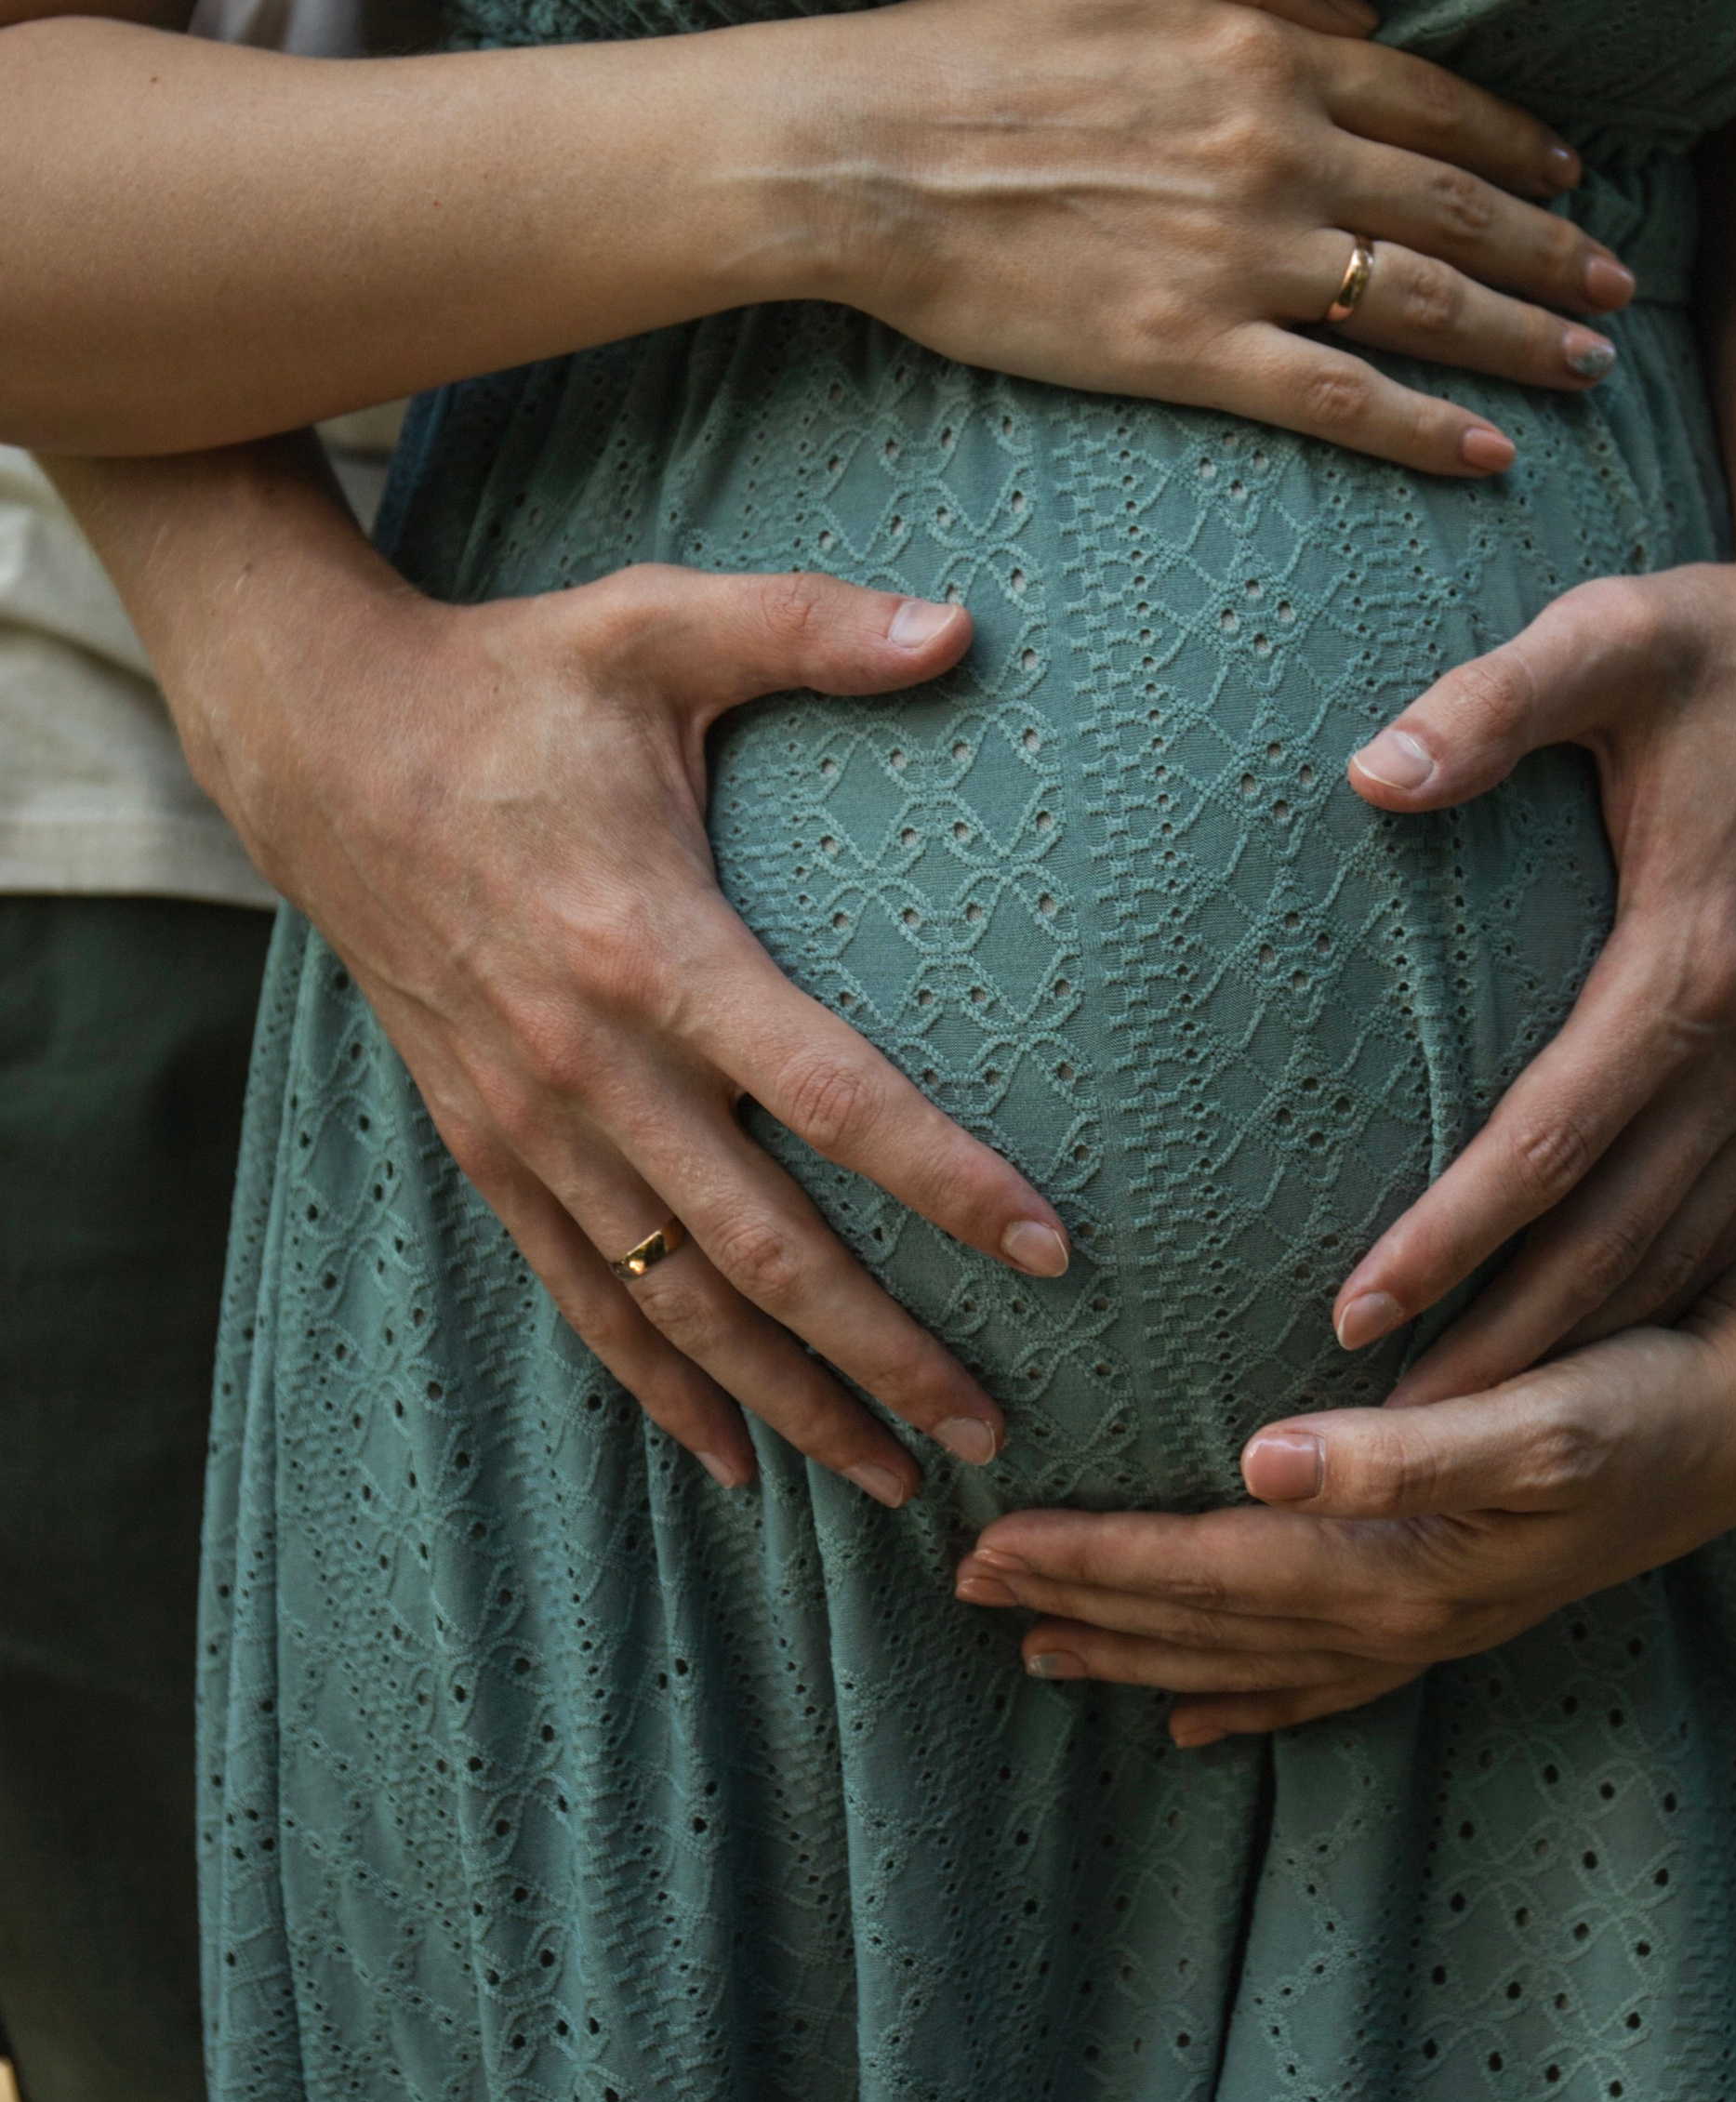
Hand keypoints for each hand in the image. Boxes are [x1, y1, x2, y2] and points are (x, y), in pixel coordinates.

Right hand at [183, 545, 1069, 1505]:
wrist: (318, 746)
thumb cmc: (513, 680)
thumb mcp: (656, 624)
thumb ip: (811, 627)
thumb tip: (968, 625)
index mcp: (653, 946)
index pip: (830, 1093)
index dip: (944, 1180)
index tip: (1051, 1250)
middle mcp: (590, 1062)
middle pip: (761, 1247)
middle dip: (884, 1350)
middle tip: (998, 1431)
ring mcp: (529, 1120)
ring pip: (674, 1302)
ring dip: (786, 1399)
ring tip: (896, 1477)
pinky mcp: (486, 1144)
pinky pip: (583, 1291)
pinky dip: (657, 1384)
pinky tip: (729, 1455)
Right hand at [814, 0, 1633, 475]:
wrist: (868, 150)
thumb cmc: (973, 40)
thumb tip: (1360, 8)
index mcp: (1266, 49)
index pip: (1432, 101)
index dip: (1515, 145)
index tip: (1572, 179)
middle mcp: (1279, 151)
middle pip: (1454, 208)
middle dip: (1550, 253)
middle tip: (1617, 290)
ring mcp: (1239, 255)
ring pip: (1420, 304)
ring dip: (1518, 339)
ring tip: (1587, 368)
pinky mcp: (1186, 346)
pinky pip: (1336, 397)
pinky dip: (1422, 428)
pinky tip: (1489, 454)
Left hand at [953, 1288, 1735, 1745]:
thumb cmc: (1639, 1401)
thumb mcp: (1530, 1415)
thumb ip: (1397, 1446)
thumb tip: (1259, 1454)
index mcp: (1397, 1562)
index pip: (1207, 1566)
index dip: (1093, 1557)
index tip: (985, 1543)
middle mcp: (1399, 1611)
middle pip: (1206, 1619)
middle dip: (1083, 1603)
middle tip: (965, 1584)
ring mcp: (1429, 1622)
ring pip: (1249, 1657)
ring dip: (1141, 1653)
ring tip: (1039, 1656)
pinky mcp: (1458, 1605)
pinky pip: (1323, 1678)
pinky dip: (1250, 1700)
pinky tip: (1200, 1720)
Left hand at [1329, 510, 1735, 1397]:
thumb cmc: (1728, 641)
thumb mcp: (1611, 637)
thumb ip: (1493, 700)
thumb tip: (1375, 768)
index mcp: (1697, 953)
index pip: (1556, 1131)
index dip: (1456, 1228)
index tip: (1356, 1304)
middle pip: (1619, 1232)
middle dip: (1502, 1339)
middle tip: (1379, 1434)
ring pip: (1680, 1248)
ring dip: (1575, 1344)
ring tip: (1455, 1429)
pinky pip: (1729, 1216)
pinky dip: (1654, 1298)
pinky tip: (1586, 1352)